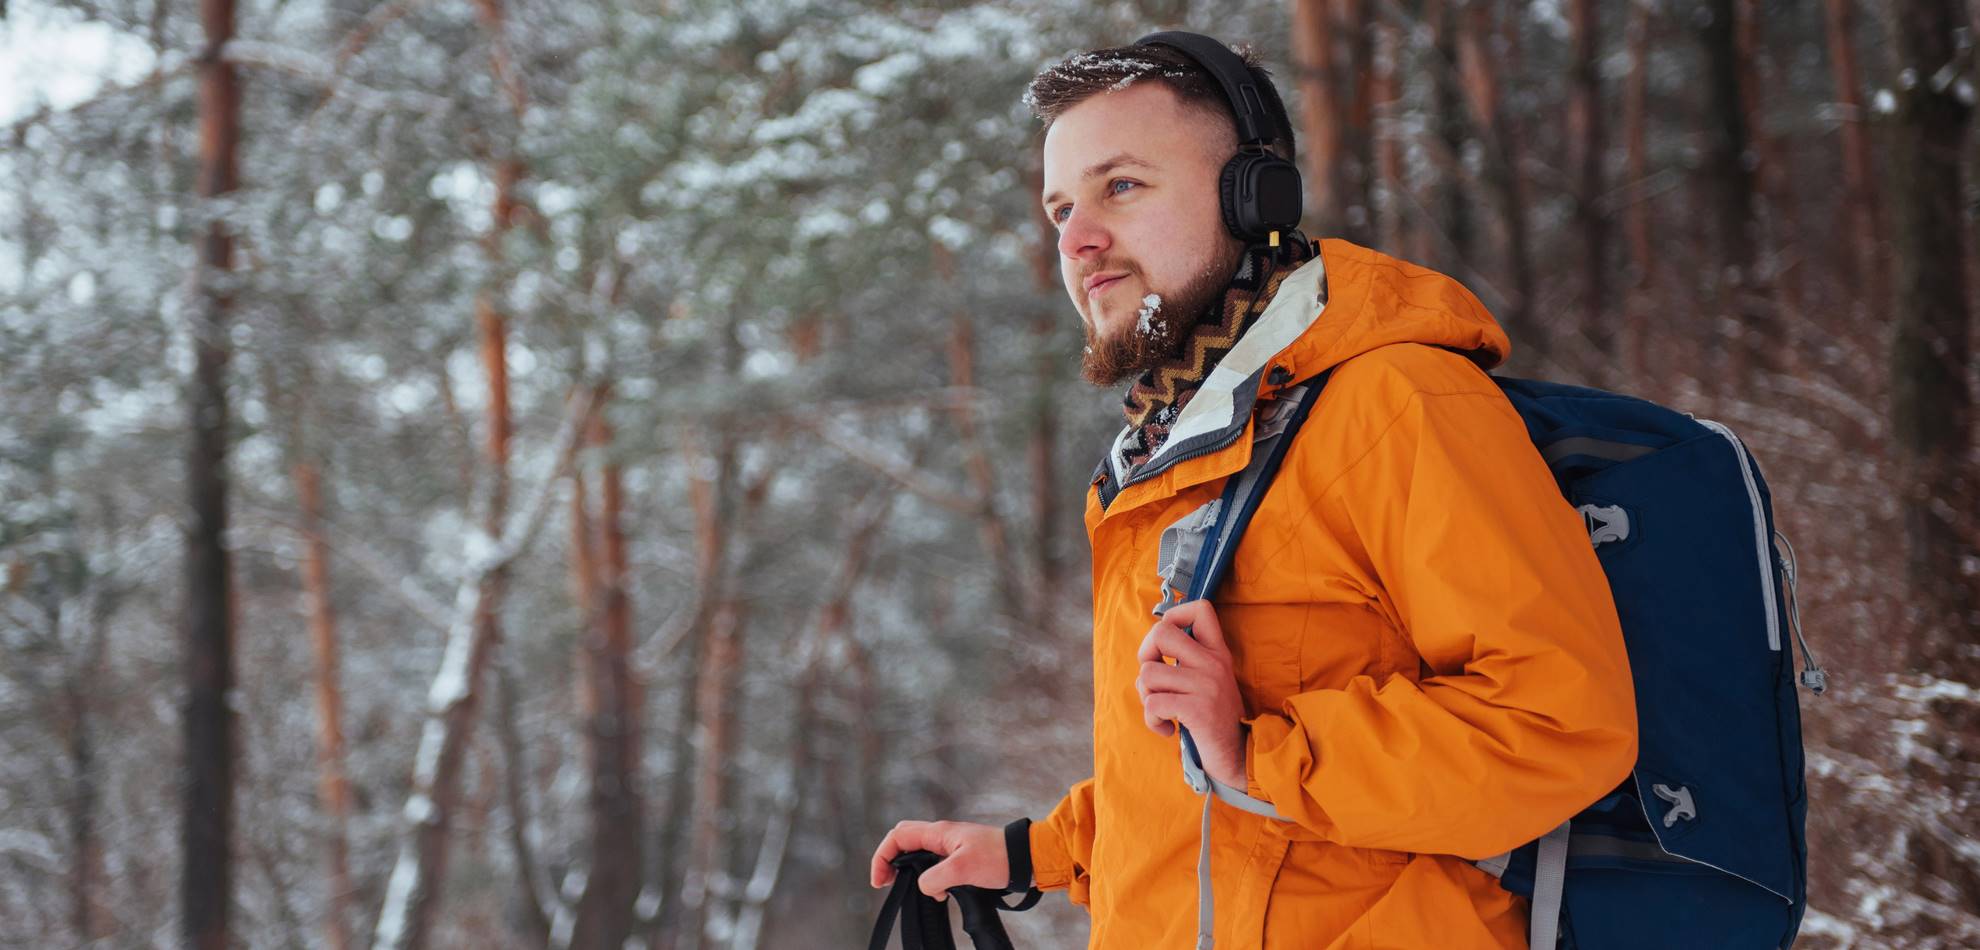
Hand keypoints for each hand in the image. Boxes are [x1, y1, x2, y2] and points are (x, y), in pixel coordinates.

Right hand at [868, 820, 1008, 901]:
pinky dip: (931, 880)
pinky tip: (940, 893)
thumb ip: (935, 877)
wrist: (1026, 858)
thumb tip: (922, 886)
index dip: (883, 857)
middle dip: (891, 860)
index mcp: (939, 833)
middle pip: (904, 841)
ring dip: (912, 872)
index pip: (898, 837)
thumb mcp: (963, 869)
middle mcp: (942, 836)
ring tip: (915, 890)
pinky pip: (935, 865)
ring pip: (919, 854)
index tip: (880, 880)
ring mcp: (951, 846)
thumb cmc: (999, 857)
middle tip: (887, 882)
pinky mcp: (961, 857)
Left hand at [1136, 599, 1246, 788]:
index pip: (1200, 609)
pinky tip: (1167, 729)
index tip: (1166, 646)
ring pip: (1147, 674)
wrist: (1239, 756)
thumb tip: (1149, 650)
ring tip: (1163, 711)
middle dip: (1145, 656)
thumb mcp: (1209, 681)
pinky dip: (1152, 721)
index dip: (1172, 617)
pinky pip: (1152, 704)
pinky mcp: (1198, 710)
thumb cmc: (1214, 719)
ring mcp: (1207, 685)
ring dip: (1146, 696)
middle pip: (1160, 633)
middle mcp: (1214, 663)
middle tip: (1155, 679)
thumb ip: (1187, 661)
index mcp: (1218, 652)